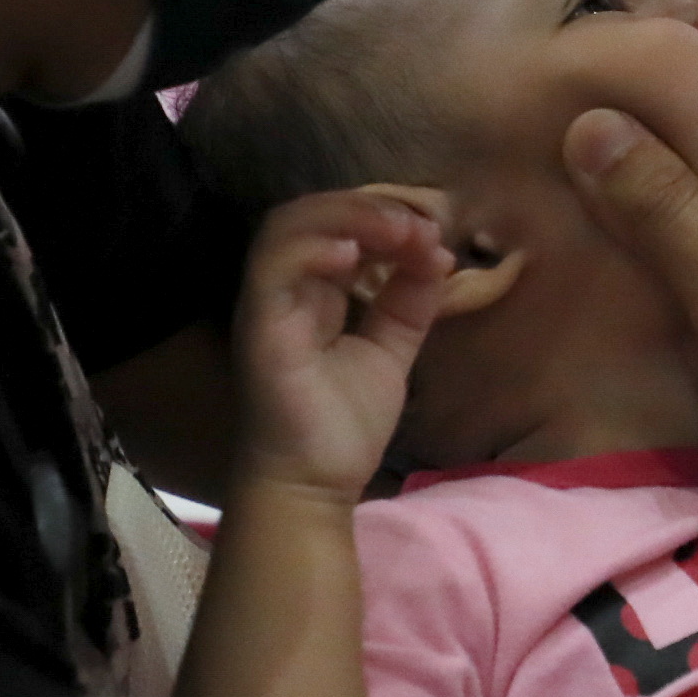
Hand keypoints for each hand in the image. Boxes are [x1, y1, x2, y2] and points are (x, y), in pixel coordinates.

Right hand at [225, 188, 452, 503]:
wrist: (314, 488)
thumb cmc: (342, 425)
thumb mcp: (392, 350)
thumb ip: (410, 302)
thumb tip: (438, 251)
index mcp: (314, 293)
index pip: (339, 229)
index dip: (385, 218)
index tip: (433, 235)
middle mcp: (286, 291)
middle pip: (312, 215)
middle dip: (372, 209)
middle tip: (420, 226)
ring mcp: (267, 305)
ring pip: (287, 227)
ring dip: (347, 216)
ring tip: (397, 231)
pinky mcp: (259, 327)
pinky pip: (272, 267)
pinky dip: (311, 248)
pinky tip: (353, 255)